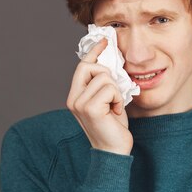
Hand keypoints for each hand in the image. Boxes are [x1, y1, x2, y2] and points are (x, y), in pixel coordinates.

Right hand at [66, 38, 133, 155]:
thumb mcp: (108, 101)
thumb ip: (104, 84)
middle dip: (107, 74)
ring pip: (104, 77)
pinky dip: (118, 99)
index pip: (83, 66)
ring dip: (116, 91)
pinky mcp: (89, 108)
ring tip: (115, 107)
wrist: (114, 152)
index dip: (94, 51)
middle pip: (90, 66)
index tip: (104, 40)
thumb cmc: (113, 127)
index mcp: (75, 96)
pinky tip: (116, 112)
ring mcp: (79, 103)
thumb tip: (109, 60)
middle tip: (115, 93)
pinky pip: (110, 88)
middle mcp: (73, 99)